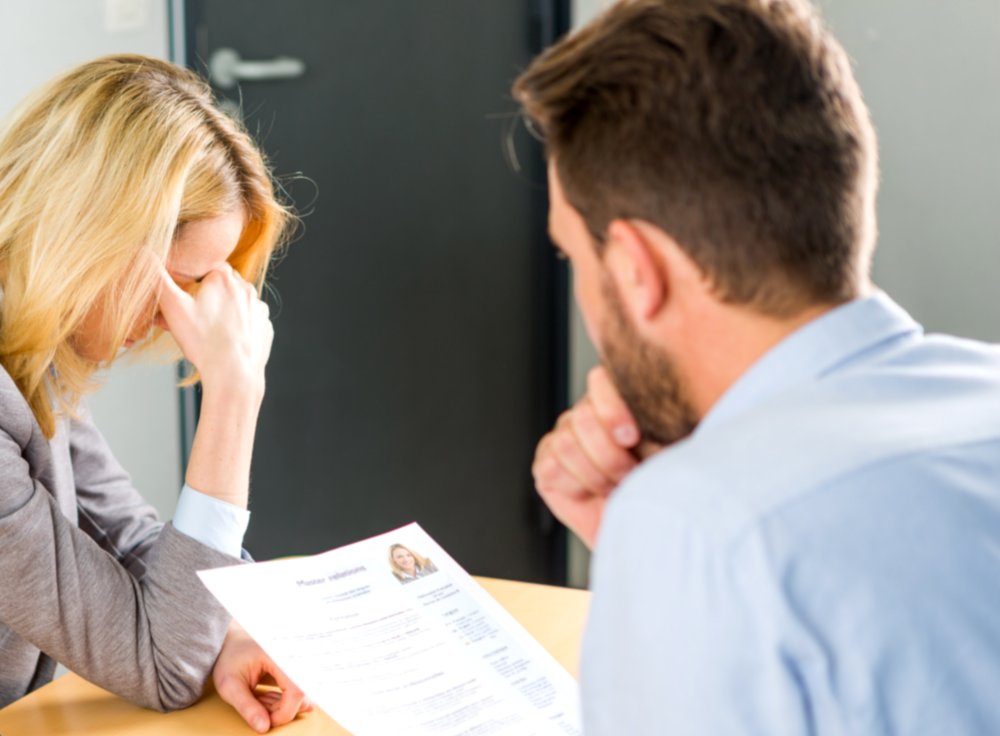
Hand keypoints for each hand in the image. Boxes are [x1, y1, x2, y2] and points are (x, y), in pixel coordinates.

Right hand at [157, 264, 272, 398]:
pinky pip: (249, 321)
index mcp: (224, 278)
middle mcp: (246, 289)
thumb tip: (144, 254)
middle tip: (193, 316)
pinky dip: (238, 326)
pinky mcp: (265, 327)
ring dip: (224, 311)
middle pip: (223, 285)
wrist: (234, 373)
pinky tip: (226, 340)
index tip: (186, 296)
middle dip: (208, 296)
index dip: (194, 281)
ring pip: (237, 303)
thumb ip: (158, 279)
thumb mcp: (173, 308)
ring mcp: (259, 308)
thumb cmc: (204, 342)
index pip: (207, 267)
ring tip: (208, 331)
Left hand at [214, 622, 311, 733]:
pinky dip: (282, 699)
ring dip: (281, 705)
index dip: (284, 713)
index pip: (296, 690)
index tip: (267, 722)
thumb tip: (264, 728)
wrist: (232, 640)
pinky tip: (267, 697)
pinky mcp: (295, 665)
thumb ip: (247, 708)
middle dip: (280, 709)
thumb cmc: (229, 658)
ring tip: (260, 700)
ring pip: (300, 692)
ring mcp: (295, 659)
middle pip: (300, 693)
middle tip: (257, 708)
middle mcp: (292, 655)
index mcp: (278, 655)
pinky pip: (297, 687)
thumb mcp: (230, 686)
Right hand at [533, 366, 659, 548]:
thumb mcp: (668, 450)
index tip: (630, 438)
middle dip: (610, 455)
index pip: (601, 381)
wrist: (644, 525)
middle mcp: (585, 414)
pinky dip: (575, 485)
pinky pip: (552, 466)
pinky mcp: (545, 465)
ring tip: (614, 487)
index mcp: (617, 401)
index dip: (612, 408)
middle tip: (629, 476)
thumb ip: (658, 422)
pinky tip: (590, 493)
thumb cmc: (659, 487)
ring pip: (567, 443)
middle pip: (583, 416)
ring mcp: (562, 437)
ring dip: (596, 474)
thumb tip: (656, 399)